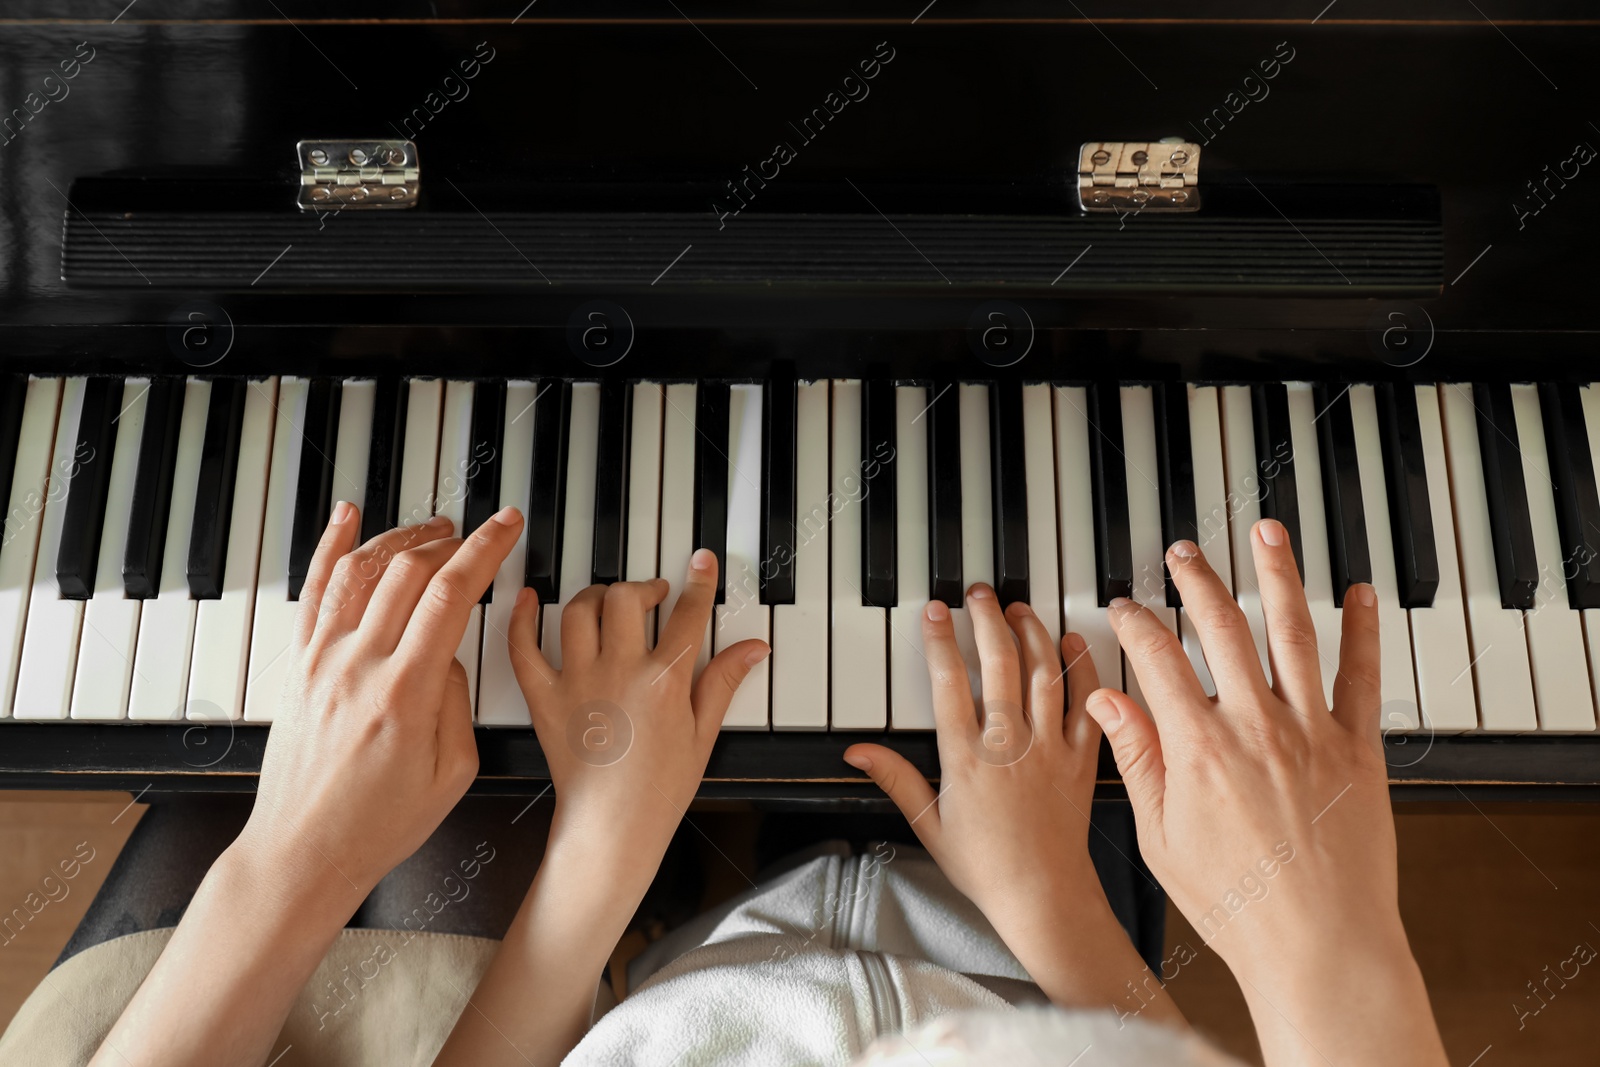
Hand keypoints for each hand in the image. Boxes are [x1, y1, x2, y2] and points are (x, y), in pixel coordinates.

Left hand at [237, 501, 523, 909]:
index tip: (506, 526)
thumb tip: (449, 653)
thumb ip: (456, 702)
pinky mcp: (298, 666)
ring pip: (361, 569)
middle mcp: (359, 667)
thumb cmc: (377, 826)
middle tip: (477, 536)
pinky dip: (331, 546)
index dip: (485, 549)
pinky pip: (314, 591)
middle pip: (408, 571)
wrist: (303, 852)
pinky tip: (346, 517)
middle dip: (451, 541)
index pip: (451, 595)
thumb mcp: (451, 773)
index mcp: (405, 694)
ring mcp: (322, 662)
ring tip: (432, 529)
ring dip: (402, 537)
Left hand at [509, 548, 768, 874]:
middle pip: (628, 599)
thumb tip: (752, 648)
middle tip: (654, 595)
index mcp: (664, 681)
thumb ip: (724, 682)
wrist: (612, 828)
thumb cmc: (658, 791)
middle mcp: (620, 671)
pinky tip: (529, 599)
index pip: (687, 614)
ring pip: (579, 610)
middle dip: (645, 586)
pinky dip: (522, 618)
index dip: (698, 582)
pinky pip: (524, 647)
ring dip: (596, 595)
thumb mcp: (704, 734)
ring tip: (608, 601)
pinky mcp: (544, 698)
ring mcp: (578, 682)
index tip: (701, 562)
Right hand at [843, 585, 1177, 1022]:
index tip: (936, 611)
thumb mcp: (928, 824)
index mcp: (967, 759)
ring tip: (1017, 608)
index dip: (940, 640)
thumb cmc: (986, 867)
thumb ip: (895, 779)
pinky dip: (1081, 666)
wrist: (1044, 896)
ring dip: (1031, 632)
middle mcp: (1009, 745)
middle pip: (999, 663)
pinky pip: (1086, 702)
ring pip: (1043, 672)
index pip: (949, 682)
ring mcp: (1049, 748)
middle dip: (986, 619)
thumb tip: (857, 752)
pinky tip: (1070, 641)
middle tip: (978, 594)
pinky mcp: (1081, 757)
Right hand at [1092, 520, 1445, 1064]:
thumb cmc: (1236, 903)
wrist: (1318, 945)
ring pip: (1291, 632)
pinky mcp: (1357, 749)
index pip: (1157, 658)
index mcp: (1198, 748)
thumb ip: (1137, 760)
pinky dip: (1362, 631)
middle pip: (1221, 627)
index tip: (1126, 607)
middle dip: (1197, 580)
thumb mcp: (1161, 836)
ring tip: (1266, 534)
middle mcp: (1255, 726)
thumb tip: (1106, 701)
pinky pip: (1361, 676)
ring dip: (1277, 576)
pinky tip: (1359, 595)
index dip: (1136, 622)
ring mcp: (1311, 732)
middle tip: (1184, 553)